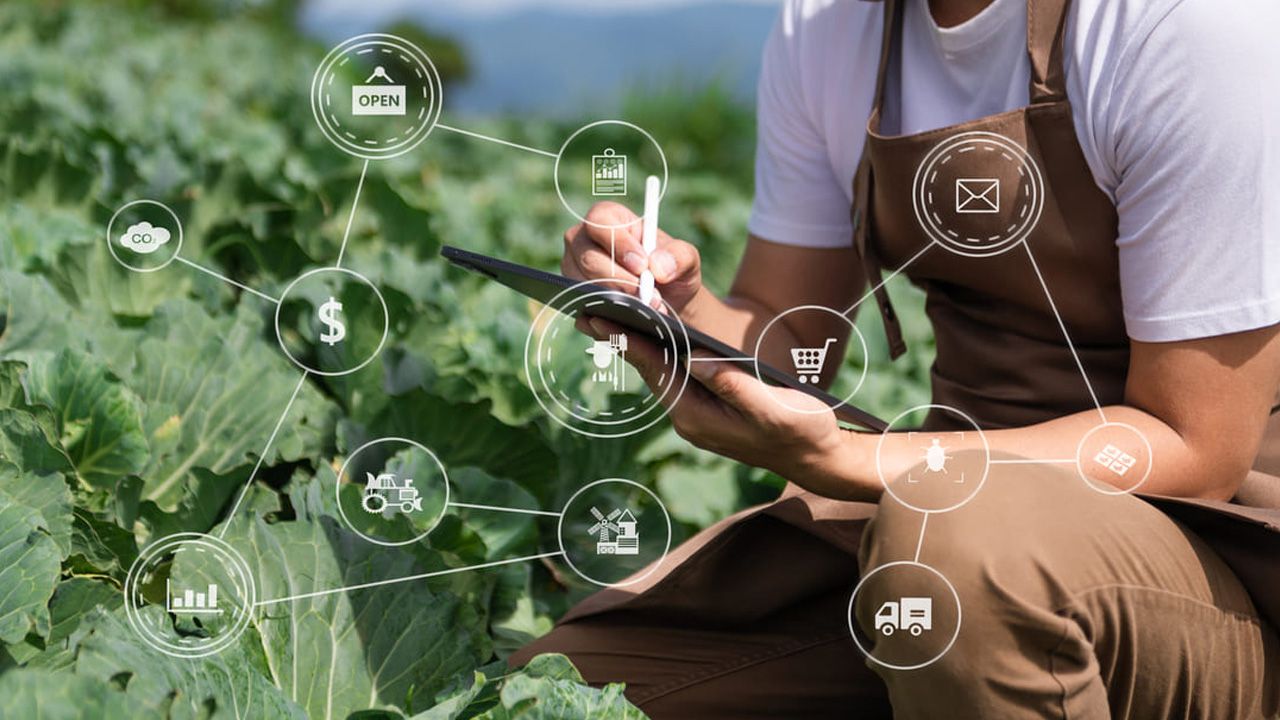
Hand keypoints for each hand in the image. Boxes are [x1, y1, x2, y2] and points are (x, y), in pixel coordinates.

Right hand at [561, 201, 703, 312]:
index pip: (600, 221)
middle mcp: (583, 241)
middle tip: (649, 297)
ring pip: (582, 286)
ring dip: (615, 301)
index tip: (642, 266)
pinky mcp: (574, 297)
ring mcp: (573, 269)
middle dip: (621, 281)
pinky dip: (606, 318)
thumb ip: (679, 256)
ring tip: (646, 310)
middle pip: (588, 258)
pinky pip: (582, 309)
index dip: (618, 243)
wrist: (666, 300)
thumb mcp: (686, 258)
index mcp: (609, 219)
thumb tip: (658, 266)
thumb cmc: (671, 269)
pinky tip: (629, 322)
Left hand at [580, 316, 868, 497]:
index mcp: (697, 418)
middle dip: (622, 337)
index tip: (601, 316)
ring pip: (660, 370)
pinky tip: (652, 329)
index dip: (628, 340)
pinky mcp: (708, 407)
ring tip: (609, 309)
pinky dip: (662, 350)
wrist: (819, 459)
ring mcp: (696, 414)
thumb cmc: (802, 432)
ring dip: (638, 341)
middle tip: (589, 303)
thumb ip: (734, 385)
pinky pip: (676, 374)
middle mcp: (688, 417)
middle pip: (649, 369)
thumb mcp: (773, 409)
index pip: (655, 371)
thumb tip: (698, 360)